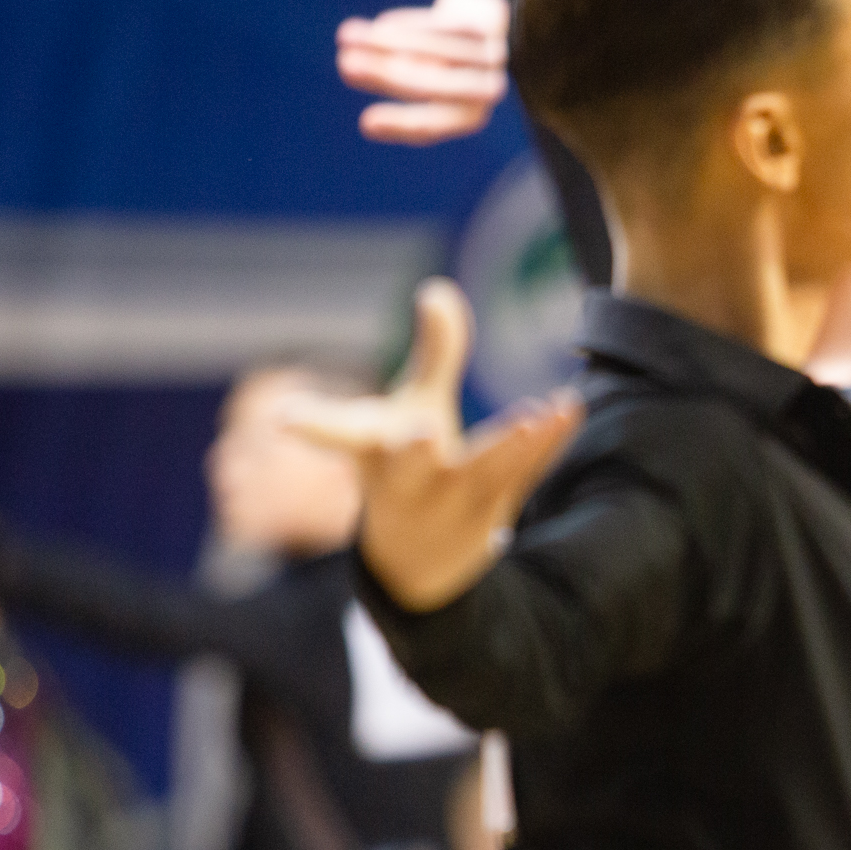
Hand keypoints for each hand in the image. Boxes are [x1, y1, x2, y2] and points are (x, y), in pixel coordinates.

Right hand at [287, 279, 581, 611]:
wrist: (421, 561)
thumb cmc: (407, 466)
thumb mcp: (411, 409)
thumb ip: (432, 352)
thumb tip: (437, 288)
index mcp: (372, 454)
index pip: (335, 435)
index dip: (309, 423)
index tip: (281, 417)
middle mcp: (408, 482)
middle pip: (410, 468)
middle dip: (414, 453)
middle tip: (419, 434)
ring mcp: (454, 502)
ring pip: (482, 473)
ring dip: (507, 446)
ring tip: (531, 415)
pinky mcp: (498, 509)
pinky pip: (527, 474)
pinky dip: (549, 442)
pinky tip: (569, 408)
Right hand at [336, 0, 510, 145]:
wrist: (488, 24)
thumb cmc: (448, 66)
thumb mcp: (432, 84)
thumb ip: (406, 87)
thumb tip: (370, 107)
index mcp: (470, 116)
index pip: (432, 125)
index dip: (400, 125)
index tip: (366, 123)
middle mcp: (484, 91)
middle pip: (430, 85)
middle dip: (384, 75)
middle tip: (344, 66)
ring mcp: (487, 58)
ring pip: (430, 50)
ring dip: (385, 43)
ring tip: (346, 35)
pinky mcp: (482, 26)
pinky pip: (438, 26)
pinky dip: (408, 25)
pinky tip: (381, 25)